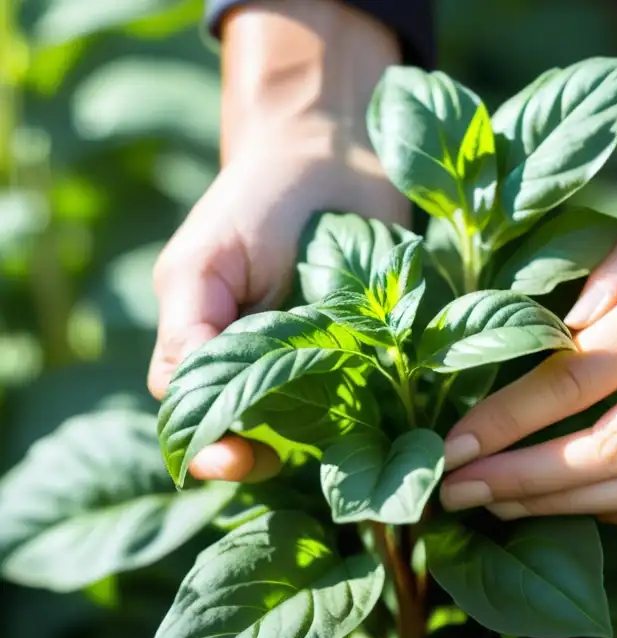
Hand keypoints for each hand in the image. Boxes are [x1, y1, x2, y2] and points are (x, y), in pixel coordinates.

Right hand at [147, 0, 406, 481]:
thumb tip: (184, 398)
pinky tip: (387, 414)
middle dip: (266, 455)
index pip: (197, 416)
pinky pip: (368, 392)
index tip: (241, 459)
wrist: (334, 150)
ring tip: (340, 438)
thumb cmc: (260, 198)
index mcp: (208, 343)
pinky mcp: (368, 346)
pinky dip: (373, 407)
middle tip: (286, 463)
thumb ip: (193, 326)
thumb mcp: (209, 259)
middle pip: (254, 430)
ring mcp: (315, 357)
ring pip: (311, 421)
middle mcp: (259, 359)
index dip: (212, 448)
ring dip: (322, 436)